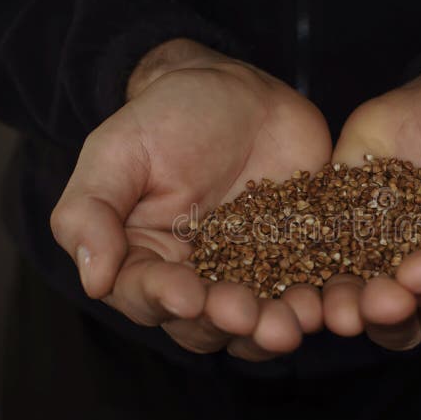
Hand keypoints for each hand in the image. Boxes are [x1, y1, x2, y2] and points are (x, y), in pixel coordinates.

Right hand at [51, 39, 329, 360]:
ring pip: (258, 320)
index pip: (146, 296)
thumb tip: (91, 280)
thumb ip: (90, 211)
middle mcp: (197, 277)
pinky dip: (317, 302)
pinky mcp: (297, 258)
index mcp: (144, 260)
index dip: (165, 301)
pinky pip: (308, 289)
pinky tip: (330, 304)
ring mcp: (251, 272)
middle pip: (206, 323)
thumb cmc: (167, 116)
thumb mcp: (117, 151)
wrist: (237, 92)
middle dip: (225, 322)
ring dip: (273, 327)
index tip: (185, 295)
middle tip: (247, 315)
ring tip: (292, 323)